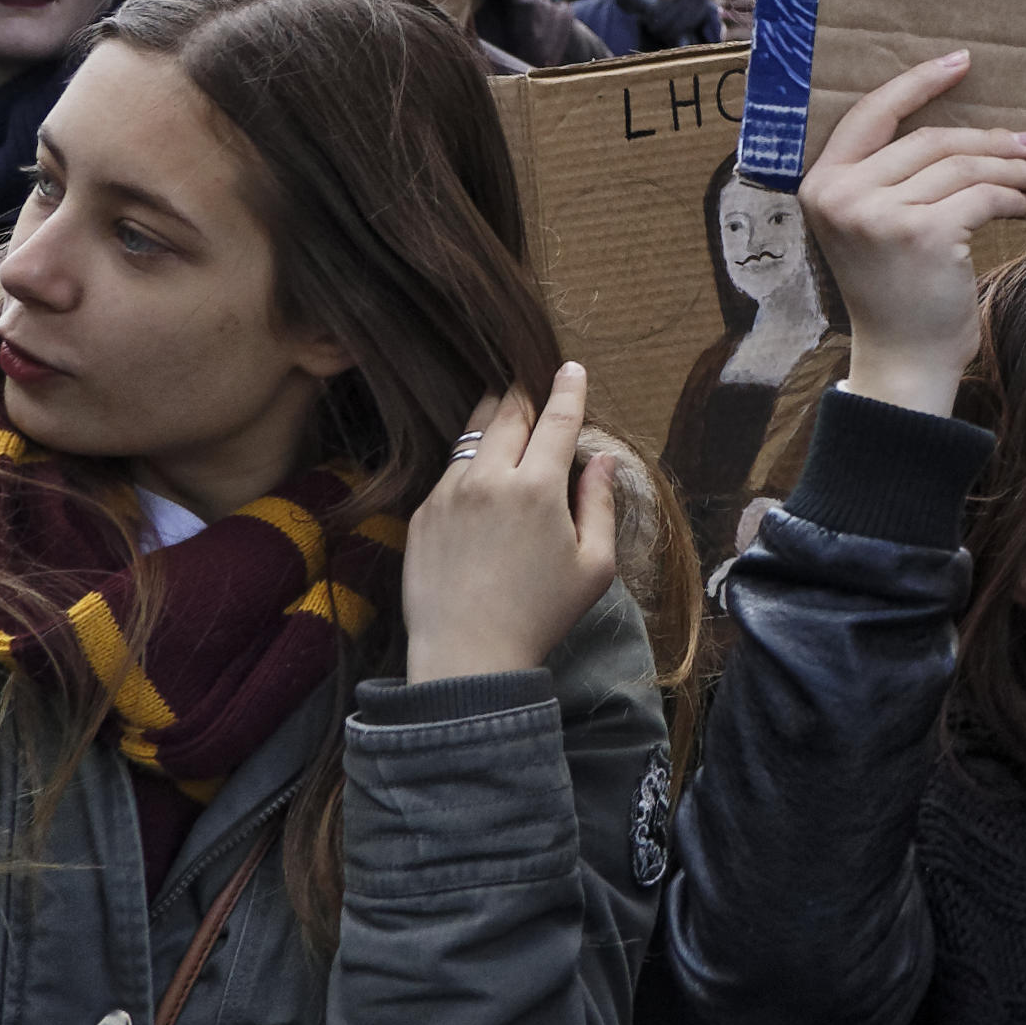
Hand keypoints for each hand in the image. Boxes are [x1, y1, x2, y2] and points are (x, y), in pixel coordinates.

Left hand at [409, 363, 624, 680]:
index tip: (571, 368)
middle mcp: (489, 478)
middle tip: (532, 385)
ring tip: (503, 414)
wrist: (467, 656)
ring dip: (492, 420)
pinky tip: (479, 479)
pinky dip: (469, 464)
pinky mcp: (423, 513)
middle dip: (523, 393)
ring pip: (472, 436)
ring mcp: (448, 493)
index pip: (557, 419)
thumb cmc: (541, 615)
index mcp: (537, 488)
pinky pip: (450, 473)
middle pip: (508, 412)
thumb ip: (600, 504)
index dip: (567, 388)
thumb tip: (602, 460)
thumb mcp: (594, 566)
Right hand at [803, 51, 1025, 412]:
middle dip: (988, 138)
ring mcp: (879, 214)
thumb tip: (956, 129)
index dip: (919, 83)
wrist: (902, 361)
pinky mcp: (923, 234)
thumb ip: (888, 178)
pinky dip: (1014, 197)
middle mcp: (841, 195)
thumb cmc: (894, 293)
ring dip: (1011, 167)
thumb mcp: (871, 227)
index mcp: (821, 184)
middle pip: (929, 140)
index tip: (961, 62)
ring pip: (961, 166)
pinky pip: (982, 197)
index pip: (871, 113)